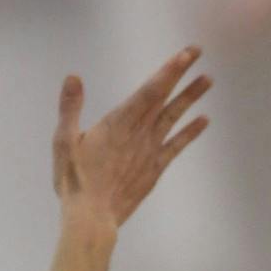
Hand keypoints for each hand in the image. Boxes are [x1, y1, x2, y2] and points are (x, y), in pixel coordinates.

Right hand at [53, 47, 210, 229]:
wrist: (92, 219)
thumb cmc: (74, 181)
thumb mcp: (63, 142)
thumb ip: (70, 108)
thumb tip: (73, 78)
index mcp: (117, 123)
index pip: (149, 90)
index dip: (169, 71)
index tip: (185, 54)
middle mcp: (138, 133)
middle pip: (164, 98)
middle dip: (180, 74)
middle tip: (198, 52)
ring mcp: (149, 151)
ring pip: (173, 118)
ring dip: (190, 97)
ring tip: (207, 80)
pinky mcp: (153, 169)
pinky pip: (176, 146)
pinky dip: (190, 132)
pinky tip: (204, 120)